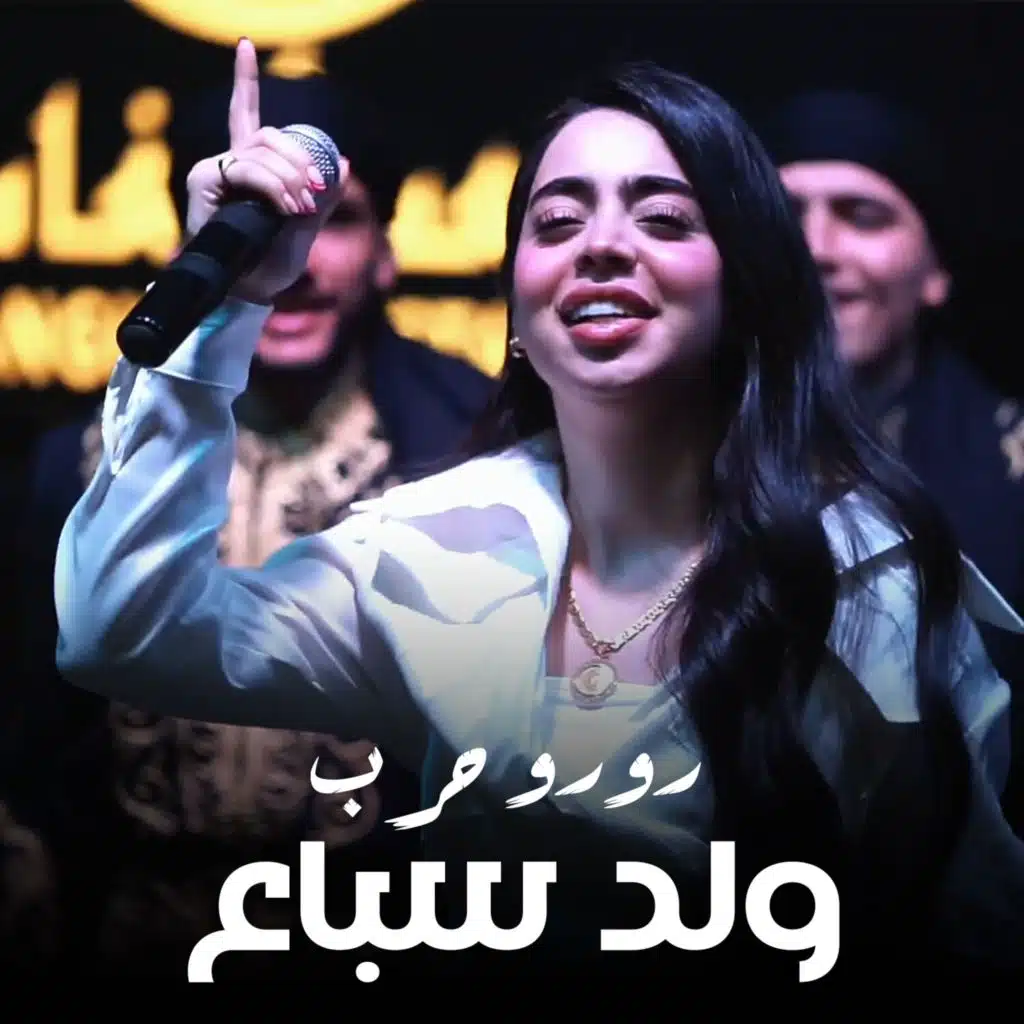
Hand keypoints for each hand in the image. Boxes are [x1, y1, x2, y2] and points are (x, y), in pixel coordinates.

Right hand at [183, 38, 346, 304]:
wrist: (249, 292)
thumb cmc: (272, 264)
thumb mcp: (308, 228)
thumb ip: (323, 196)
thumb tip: (346, 162)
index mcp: (252, 167)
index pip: (248, 115)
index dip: (246, 80)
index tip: (245, 45)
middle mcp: (230, 162)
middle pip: (270, 135)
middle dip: (300, 158)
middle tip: (317, 189)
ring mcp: (215, 170)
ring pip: (262, 152)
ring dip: (291, 179)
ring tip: (302, 210)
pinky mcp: (204, 181)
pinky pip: (248, 169)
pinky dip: (274, 187)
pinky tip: (289, 209)